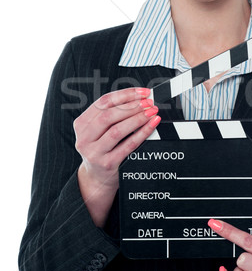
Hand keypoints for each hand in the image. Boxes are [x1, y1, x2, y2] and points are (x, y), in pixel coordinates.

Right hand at [74, 87, 160, 225]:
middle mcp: (84, 138)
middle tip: (149, 102)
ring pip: (117, 130)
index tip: (143, 92)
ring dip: (137, 118)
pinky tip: (152, 125)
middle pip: (109, 115)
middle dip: (132, 106)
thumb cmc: (102, 148)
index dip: (125, 94)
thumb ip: (112, 114)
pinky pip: (128, 145)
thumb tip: (140, 98)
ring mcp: (94, 152)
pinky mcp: (107, 163)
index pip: (103, 102)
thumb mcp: (99, 130)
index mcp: (81, 124)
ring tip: (152, 112)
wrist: (96, 178)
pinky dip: (142, 133)